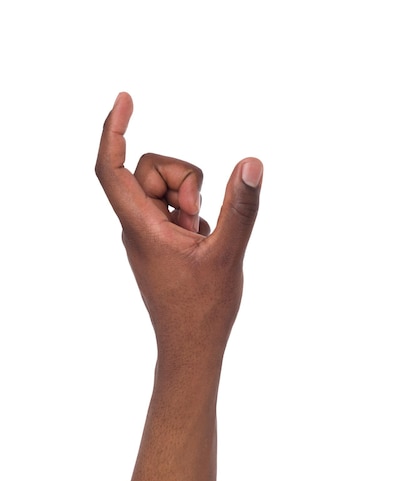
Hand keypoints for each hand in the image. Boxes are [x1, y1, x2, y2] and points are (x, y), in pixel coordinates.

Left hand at [95, 92, 262, 360]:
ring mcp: (148, 235)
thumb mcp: (228, 256)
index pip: (112, 168)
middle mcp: (137, 227)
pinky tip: (201, 242)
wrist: (191, 347)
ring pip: (163, 188)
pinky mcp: (161, 242)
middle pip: (147, 170)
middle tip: (198, 218)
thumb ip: (240, 209)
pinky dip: (192, 215)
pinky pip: (173, 209)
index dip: (113, 129)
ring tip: (201, 235)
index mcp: (141, 228)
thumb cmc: (203, 310)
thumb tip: (251, 164)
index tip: (126, 99)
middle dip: (182, 179)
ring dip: (190, 199)